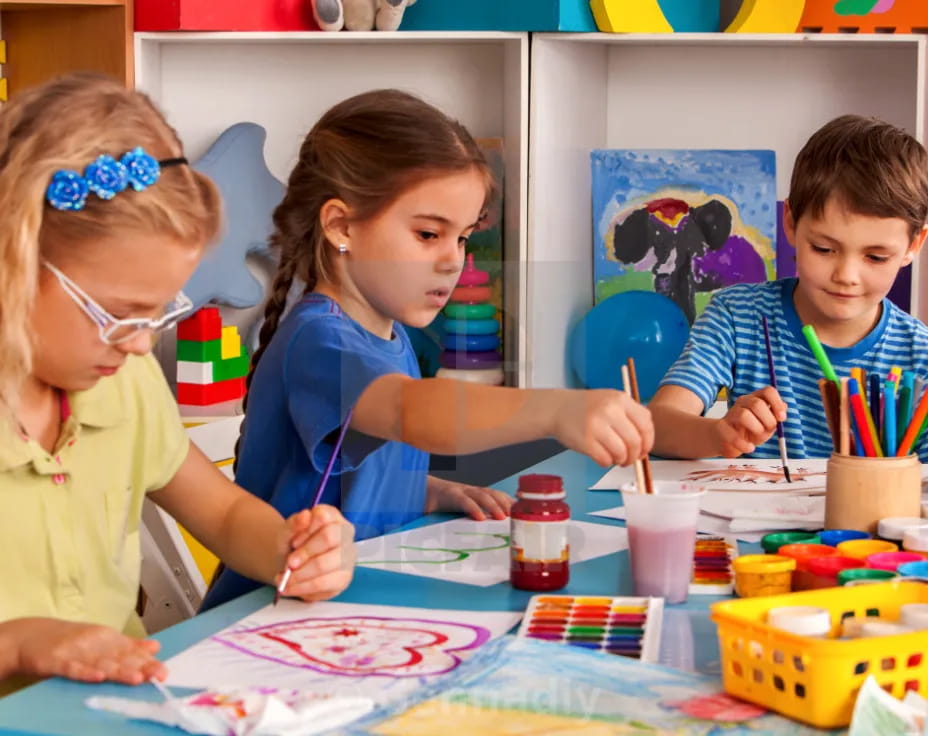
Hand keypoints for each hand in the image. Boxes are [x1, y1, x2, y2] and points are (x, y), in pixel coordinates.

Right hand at [11, 617, 164, 684]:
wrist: (31, 635)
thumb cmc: (70, 641)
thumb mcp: (101, 640)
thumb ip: (128, 645)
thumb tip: (156, 647)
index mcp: (108, 639)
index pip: (132, 652)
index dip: (148, 662)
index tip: (164, 671)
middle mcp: (95, 643)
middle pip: (121, 657)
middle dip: (141, 666)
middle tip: (158, 674)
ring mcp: (76, 651)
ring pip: (101, 663)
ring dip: (120, 670)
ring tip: (137, 677)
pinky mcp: (56, 660)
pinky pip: (72, 668)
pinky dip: (85, 672)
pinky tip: (98, 676)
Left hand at [277, 505, 355, 602]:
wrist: (292, 566)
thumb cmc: (293, 545)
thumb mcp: (286, 533)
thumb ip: (294, 524)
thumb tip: (305, 515)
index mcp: (332, 516)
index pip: (324, 517)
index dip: (306, 531)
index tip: (293, 543)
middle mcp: (345, 533)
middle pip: (329, 538)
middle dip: (305, 553)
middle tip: (289, 564)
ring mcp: (348, 555)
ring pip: (325, 564)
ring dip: (300, 574)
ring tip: (284, 579)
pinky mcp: (344, 577)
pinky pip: (323, 584)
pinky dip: (302, 587)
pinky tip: (290, 588)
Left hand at [424, 476, 512, 519]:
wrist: (425, 487)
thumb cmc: (426, 503)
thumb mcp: (424, 513)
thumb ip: (428, 523)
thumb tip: (428, 541)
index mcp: (449, 495)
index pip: (463, 500)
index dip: (473, 508)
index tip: (481, 519)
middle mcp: (463, 490)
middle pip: (481, 495)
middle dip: (494, 506)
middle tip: (505, 520)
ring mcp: (472, 489)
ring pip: (491, 492)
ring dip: (504, 503)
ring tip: (516, 516)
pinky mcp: (478, 492)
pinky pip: (495, 494)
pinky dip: (507, 500)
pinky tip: (518, 509)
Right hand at [552, 389, 653, 466]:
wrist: (558, 408)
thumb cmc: (587, 408)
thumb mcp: (611, 401)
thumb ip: (630, 418)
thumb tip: (644, 446)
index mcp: (620, 399)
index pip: (646, 424)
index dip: (648, 441)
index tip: (643, 449)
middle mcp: (609, 410)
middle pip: (635, 441)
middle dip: (634, 456)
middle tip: (629, 459)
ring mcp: (596, 425)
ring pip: (621, 453)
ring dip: (621, 461)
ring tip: (615, 458)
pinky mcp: (585, 441)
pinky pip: (605, 459)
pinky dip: (607, 463)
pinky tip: (602, 457)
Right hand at [713, 386, 786, 456]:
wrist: (727, 442)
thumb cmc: (749, 431)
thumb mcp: (766, 424)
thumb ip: (775, 416)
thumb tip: (784, 407)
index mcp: (755, 398)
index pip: (768, 391)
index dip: (777, 403)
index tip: (782, 418)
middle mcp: (742, 403)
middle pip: (757, 403)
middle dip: (768, 420)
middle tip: (769, 429)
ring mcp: (730, 414)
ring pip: (744, 415)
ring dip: (756, 428)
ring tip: (757, 437)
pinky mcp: (721, 427)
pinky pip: (733, 435)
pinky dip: (744, 444)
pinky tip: (749, 448)